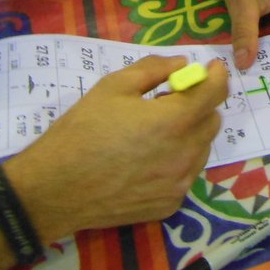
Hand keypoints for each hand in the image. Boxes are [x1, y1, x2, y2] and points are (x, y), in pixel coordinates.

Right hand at [9, 54, 228, 239]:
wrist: (54, 189)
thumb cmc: (82, 130)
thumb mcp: (113, 86)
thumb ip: (154, 69)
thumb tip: (183, 64)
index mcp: (175, 121)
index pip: (215, 93)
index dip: (216, 76)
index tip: (209, 69)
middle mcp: (185, 154)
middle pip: (211, 121)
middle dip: (198, 105)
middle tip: (166, 102)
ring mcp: (179, 184)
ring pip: (200, 149)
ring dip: (187, 135)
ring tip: (151, 134)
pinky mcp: (169, 205)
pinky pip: (184, 175)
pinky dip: (175, 163)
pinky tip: (144, 161)